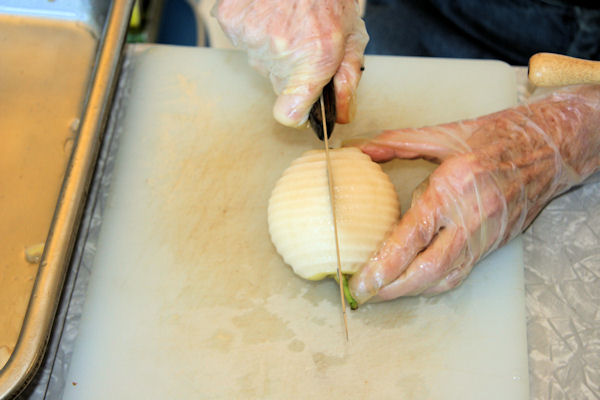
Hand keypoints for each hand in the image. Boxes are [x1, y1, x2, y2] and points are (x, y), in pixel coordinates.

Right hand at [213, 0, 367, 126]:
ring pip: (260, 60)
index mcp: (313, 59)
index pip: (289, 113)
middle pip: (277, 82)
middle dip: (291, 68)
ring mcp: (251, 36)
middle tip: (303, 37)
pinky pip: (242, 40)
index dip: (295, 112)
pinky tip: (269, 11)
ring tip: (287, 19)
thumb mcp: (352, 36)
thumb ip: (347, 80)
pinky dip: (253, 29)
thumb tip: (342, 115)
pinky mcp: (231, 22)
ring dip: (272, 47)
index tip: (301, 103)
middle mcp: (279, 52)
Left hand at [348, 85, 599, 303]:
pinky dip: (434, 283)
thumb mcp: (442, 135)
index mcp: (454, 187)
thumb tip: (360, 150)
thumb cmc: (495, 139)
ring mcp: (485, 235)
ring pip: (446, 277)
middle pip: (429, 269)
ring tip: (382, 292)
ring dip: (411, 290)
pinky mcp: (493, 244)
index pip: (413, 236)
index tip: (361, 280)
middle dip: (393, 287)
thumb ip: (396, 142)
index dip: (384, 263)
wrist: (548, 150)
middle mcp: (471, 217)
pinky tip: (414, 283)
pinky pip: (460, 272)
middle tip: (365, 294)